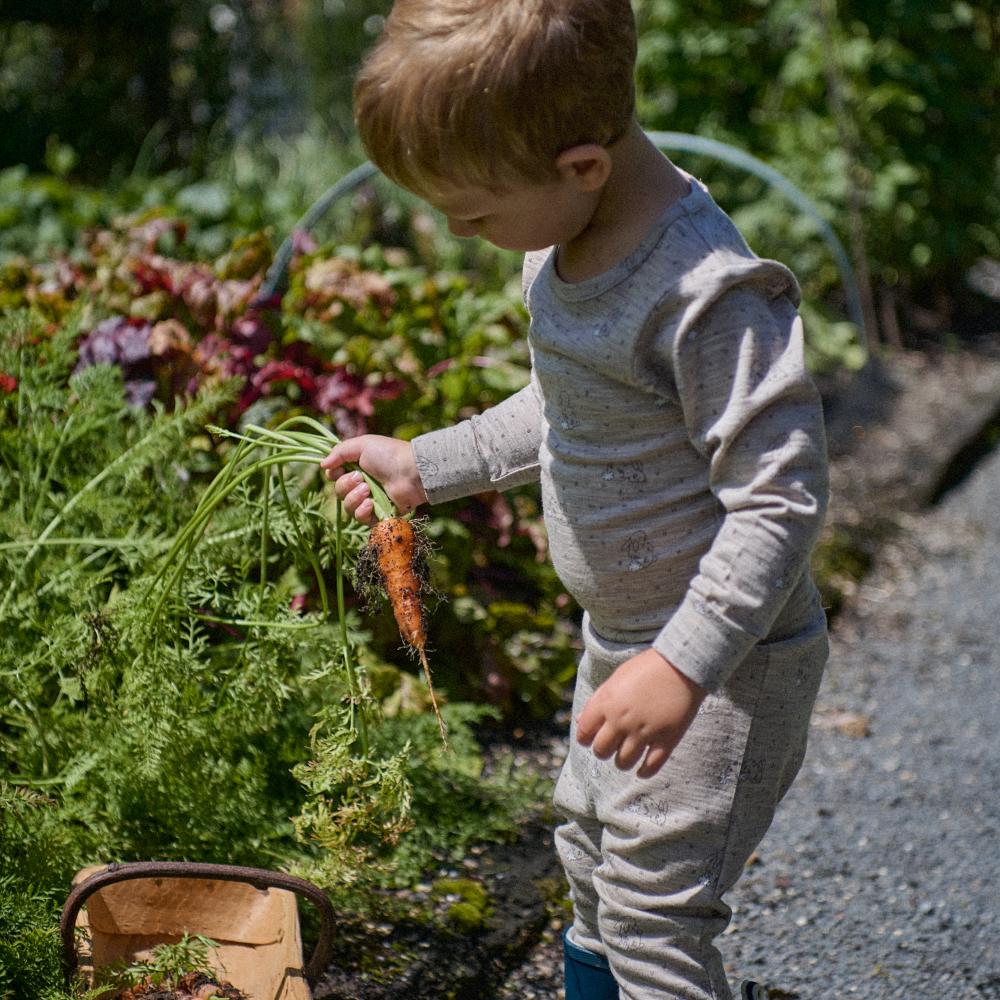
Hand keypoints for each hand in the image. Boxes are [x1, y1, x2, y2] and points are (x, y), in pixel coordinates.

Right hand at [320, 435, 426, 524]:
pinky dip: (362, 511)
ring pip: (347, 506)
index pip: (334, 476)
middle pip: (339, 492)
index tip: (339, 469)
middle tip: (361, 478)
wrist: (412, 472)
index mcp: (357, 467)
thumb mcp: (362, 445)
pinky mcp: (378, 515)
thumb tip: (322, 464)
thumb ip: (339, 452)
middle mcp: (362, 484)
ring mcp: (370, 500)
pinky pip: (360, 519)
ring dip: (354, 498)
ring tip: (368, 490)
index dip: (334, 474)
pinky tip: (371, 503)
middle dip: (346, 485)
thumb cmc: (389, 454)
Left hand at [575, 648, 705, 777]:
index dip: (585, 738)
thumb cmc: (647, 667)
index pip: (584, 732)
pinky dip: (644, 772)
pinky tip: (642, 771)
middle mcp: (621, 720)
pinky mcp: (666, 739)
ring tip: (627, 754)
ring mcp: (644, 732)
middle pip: (601, 751)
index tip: (591, 738)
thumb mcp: (616, 678)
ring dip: (622, 761)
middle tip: (611, 746)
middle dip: (603, 750)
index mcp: (606, 703)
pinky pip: (651, 766)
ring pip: (623, 762)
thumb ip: (598, 700)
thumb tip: (580, 721)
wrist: (682, 664)